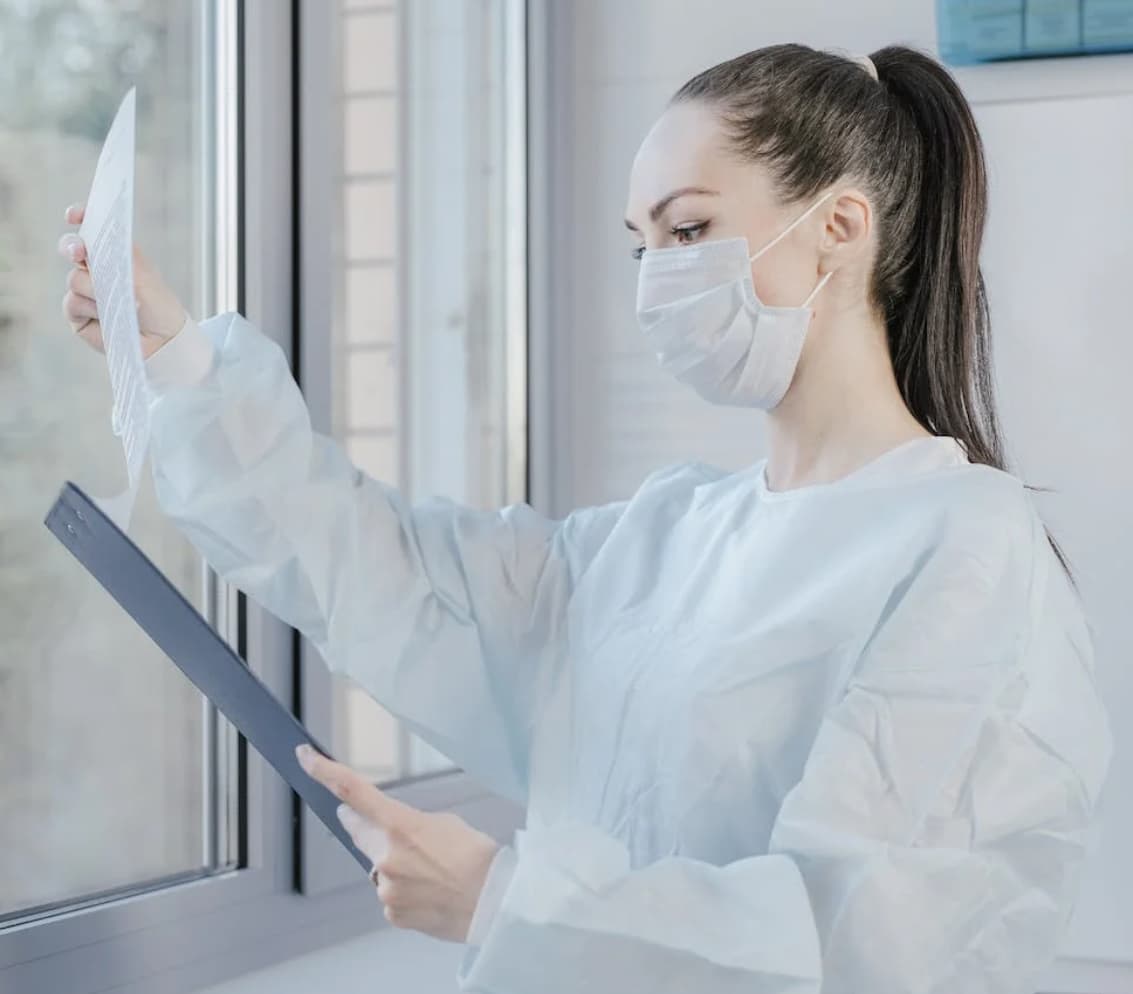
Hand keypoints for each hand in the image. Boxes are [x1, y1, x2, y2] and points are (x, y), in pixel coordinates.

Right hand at [58, 204, 187, 357]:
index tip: (74, 216)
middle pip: (71, 248)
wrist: (162, 341)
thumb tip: (87, 249)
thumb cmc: (157, 305)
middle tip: (79, 253)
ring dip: (95, 290)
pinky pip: (71, 303)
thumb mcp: (143, 275)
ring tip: (118, 303)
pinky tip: (107, 317)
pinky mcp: (78, 314)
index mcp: (114, 254)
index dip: (79, 217)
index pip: (91, 229)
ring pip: (74, 279)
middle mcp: (96, 269)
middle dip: (72, 247)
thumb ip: (116, 257)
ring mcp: (85, 291)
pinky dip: (90, 308)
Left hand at [296, 744, 498, 942]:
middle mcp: (386, 857)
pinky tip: (431, 891)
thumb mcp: (444, 823)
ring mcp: (386, 889)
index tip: (304, 757)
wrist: (496, 901)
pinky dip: (405, 890)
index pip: (352, 791)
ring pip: (378, 868)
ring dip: (395, 864)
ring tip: (433, 871)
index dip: (323, 772)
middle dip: (367, 826)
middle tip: (389, 829)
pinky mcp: (392, 914)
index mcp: (402, 825)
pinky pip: (390, 895)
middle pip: (360, 833)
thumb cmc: (477, 856)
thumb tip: (383, 832)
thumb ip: (405, 823)